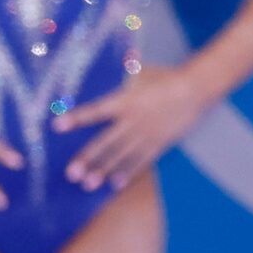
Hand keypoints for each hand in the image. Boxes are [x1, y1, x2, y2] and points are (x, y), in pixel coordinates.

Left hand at [53, 63, 213, 191]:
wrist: (194, 89)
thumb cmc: (166, 78)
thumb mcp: (140, 73)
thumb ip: (123, 77)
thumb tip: (113, 69)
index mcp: (124, 100)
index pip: (95, 111)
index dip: (76, 118)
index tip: (57, 126)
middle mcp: (132, 120)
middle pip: (105, 142)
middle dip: (87, 158)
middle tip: (71, 173)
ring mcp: (145, 135)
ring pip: (121, 156)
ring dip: (104, 170)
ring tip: (88, 184)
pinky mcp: (158, 144)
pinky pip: (141, 161)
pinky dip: (128, 172)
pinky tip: (115, 184)